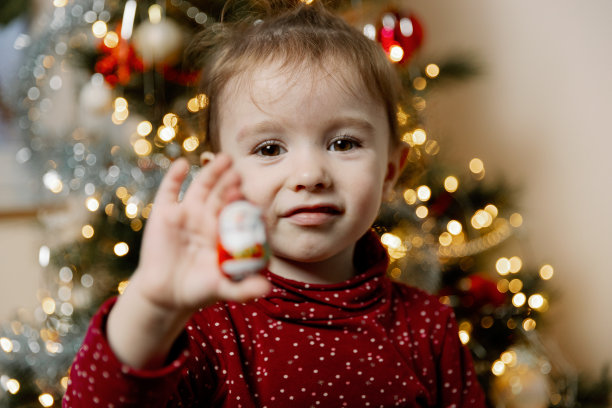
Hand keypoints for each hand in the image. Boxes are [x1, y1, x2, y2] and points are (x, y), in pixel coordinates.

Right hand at [107, 154, 270, 367]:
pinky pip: (169, 190)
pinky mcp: (164, 213)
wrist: (165, 295)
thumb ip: (243, 289)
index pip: (238, 211)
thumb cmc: (198, 291)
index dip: (243, 203)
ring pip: (201, 187)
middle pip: (222, 194)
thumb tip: (266, 289)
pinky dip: (175, 176)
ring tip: (223, 159)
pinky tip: (183, 164)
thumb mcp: (223, 289)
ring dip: (211, 172)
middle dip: (230, 182)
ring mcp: (187, 213)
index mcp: (225, 231)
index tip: (251, 198)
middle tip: (239, 172)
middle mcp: (208, 217)